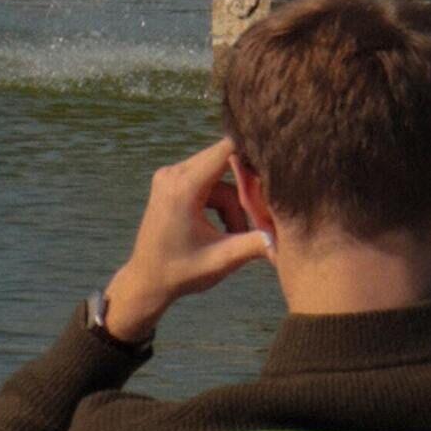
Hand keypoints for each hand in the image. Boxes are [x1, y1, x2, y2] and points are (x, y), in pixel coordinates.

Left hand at [101, 139, 272, 345]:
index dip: (252, 152)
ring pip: (218, 176)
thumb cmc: (182, 273)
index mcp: (184, 187)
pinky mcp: (171, 182)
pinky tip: (223, 228)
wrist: (147, 281)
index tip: (274, 163)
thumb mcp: (222, 259)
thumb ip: (254, 244)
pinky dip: (219, 201)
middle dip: (245, 188)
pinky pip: (207, 181)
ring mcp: (170, 175)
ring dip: (232, 202)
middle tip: (257, 217)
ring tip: (234, 233)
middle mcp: (173, 173)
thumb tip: (283, 238)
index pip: (226, 149)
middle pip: (225, 162)